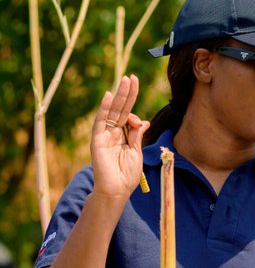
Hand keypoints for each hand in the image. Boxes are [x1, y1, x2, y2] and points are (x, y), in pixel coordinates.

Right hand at [91, 75, 149, 199]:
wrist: (117, 189)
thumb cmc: (127, 174)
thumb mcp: (136, 152)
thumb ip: (137, 136)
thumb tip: (144, 121)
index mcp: (123, 135)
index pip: (129, 113)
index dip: (132, 99)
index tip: (136, 84)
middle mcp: (113, 132)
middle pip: (121, 109)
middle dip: (126, 93)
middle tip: (131, 77)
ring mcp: (105, 135)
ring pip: (112, 112)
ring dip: (118, 96)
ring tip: (125, 81)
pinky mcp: (98, 140)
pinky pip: (101, 122)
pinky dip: (104, 109)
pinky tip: (108, 97)